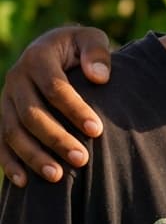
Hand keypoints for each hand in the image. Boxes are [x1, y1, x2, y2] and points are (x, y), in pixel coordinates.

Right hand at [0, 26, 111, 185]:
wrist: (55, 51)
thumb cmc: (79, 49)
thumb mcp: (90, 40)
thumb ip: (96, 52)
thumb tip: (98, 77)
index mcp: (38, 57)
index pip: (54, 87)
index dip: (74, 110)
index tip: (96, 130)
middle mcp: (16, 78)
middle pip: (31, 114)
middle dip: (56, 139)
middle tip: (82, 159)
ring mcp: (6, 99)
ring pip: (13, 132)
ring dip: (34, 156)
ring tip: (57, 176)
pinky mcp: (3, 116)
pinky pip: (0, 143)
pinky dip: (10, 163)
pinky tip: (24, 183)